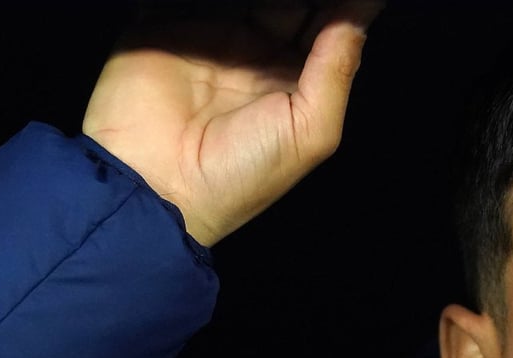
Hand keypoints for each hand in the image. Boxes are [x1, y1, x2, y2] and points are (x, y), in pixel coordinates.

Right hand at [82, 1, 382, 246]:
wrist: (154, 184)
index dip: (344, 7)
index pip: (327, 27)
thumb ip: (336, 71)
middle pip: (290, 3)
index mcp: (295, 81)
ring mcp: (212, 37)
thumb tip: (358, 15)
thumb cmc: (241, 175)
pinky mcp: (168, 25)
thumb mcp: (310, 131)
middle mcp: (257, 55)